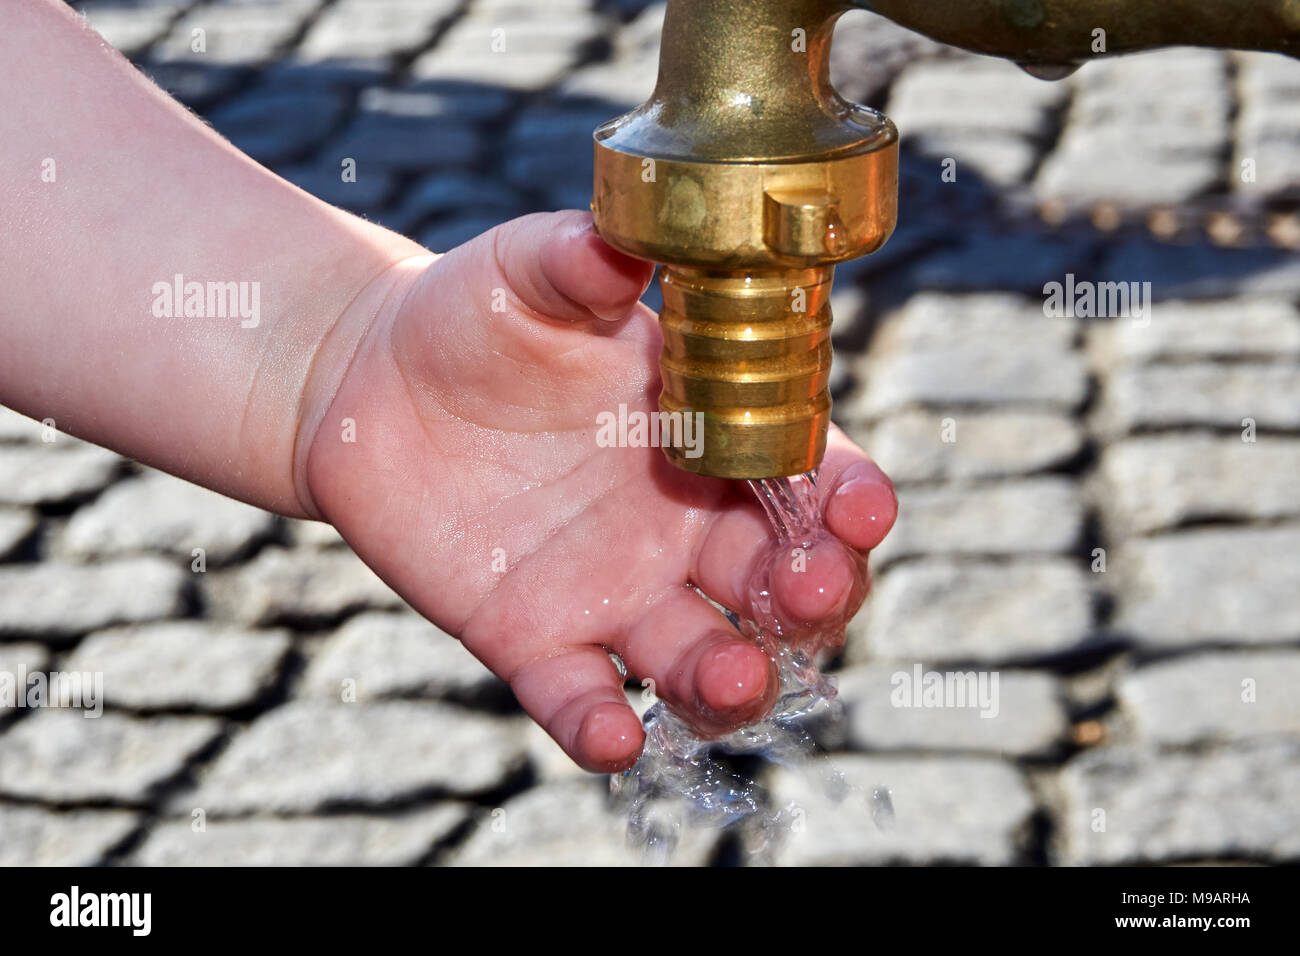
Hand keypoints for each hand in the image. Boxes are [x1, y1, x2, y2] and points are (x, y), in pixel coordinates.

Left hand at [300, 211, 897, 771]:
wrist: (372, 379)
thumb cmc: (475, 314)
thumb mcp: (531, 271)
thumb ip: (585, 260)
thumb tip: (626, 241)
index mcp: (713, 431)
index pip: (807, 472)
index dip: (845, 496)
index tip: (863, 508)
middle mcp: (683, 524)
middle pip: (779, 583)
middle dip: (811, 595)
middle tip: (807, 589)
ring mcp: (615, 591)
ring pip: (701, 659)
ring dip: (732, 682)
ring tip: (733, 679)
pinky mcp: (536, 640)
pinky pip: (583, 700)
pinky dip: (602, 729)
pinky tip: (612, 739)